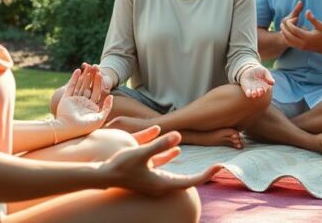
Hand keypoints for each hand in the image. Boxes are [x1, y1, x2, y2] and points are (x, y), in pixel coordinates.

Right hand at [56, 66, 112, 138]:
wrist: (69, 129)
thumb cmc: (85, 126)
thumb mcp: (100, 118)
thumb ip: (107, 107)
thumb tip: (111, 96)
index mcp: (91, 107)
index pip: (96, 92)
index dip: (99, 83)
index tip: (101, 73)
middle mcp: (82, 103)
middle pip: (88, 87)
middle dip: (91, 77)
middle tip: (94, 67)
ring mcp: (74, 100)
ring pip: (80, 85)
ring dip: (84, 76)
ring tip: (87, 66)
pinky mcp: (66, 99)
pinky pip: (71, 86)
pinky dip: (74, 79)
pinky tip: (78, 70)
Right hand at [100, 130, 222, 195]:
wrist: (102, 175)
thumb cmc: (120, 166)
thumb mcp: (141, 153)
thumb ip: (159, 145)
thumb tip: (179, 136)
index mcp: (162, 184)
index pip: (191, 182)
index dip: (206, 174)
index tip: (219, 166)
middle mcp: (160, 184)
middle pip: (187, 181)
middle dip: (202, 173)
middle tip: (217, 165)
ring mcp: (154, 180)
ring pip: (177, 174)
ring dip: (189, 166)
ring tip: (198, 159)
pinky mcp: (148, 174)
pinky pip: (165, 166)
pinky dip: (172, 157)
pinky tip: (176, 146)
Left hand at [238, 65, 274, 98]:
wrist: (248, 68)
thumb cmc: (258, 70)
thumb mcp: (264, 72)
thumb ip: (269, 77)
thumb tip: (273, 83)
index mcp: (264, 85)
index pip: (266, 89)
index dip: (265, 89)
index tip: (265, 87)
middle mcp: (259, 89)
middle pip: (260, 93)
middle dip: (260, 92)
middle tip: (259, 89)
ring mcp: (252, 89)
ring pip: (254, 95)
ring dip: (254, 94)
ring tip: (254, 91)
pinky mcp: (246, 89)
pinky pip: (248, 94)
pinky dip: (249, 94)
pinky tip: (249, 92)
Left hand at [280, 6, 321, 54]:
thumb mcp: (320, 26)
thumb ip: (313, 19)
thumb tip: (307, 11)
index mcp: (307, 37)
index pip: (295, 30)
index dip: (291, 24)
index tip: (292, 18)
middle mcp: (303, 43)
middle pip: (289, 36)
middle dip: (285, 29)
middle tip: (282, 23)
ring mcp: (301, 46)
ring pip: (289, 41)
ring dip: (284, 34)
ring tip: (282, 27)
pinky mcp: (301, 48)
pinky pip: (291, 44)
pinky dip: (287, 38)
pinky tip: (286, 33)